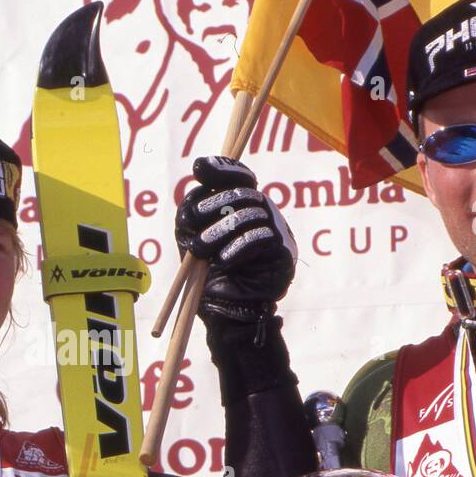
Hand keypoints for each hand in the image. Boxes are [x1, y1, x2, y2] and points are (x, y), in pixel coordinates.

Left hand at [174, 156, 294, 322]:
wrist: (227, 308)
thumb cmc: (207, 271)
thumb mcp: (192, 235)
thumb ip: (193, 207)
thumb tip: (199, 176)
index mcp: (243, 205)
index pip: (239, 174)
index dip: (222, 168)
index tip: (199, 169)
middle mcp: (263, 213)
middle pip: (242, 192)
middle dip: (211, 205)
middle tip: (192, 224)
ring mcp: (277, 231)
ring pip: (250, 214)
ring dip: (219, 232)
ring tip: (202, 251)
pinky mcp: (284, 253)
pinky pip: (260, 238)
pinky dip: (237, 248)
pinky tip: (224, 260)